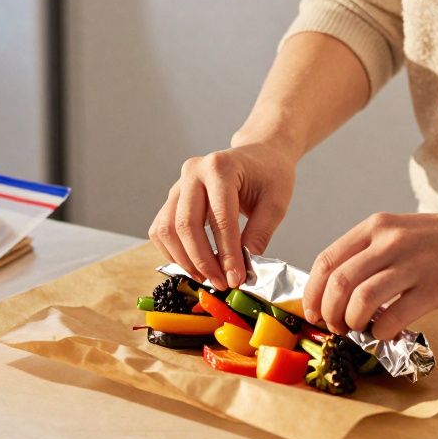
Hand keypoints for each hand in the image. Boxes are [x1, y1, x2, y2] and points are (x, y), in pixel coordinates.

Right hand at [149, 141, 295, 289]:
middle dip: (202, 261)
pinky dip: (172, 252)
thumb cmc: (270, 174)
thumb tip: (242, 270)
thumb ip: (258, 235)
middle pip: (186, 225)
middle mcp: (193, 172)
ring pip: (166, 229)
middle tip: (221, 283)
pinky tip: (193, 264)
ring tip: (207, 277)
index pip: (220, 218)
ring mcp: (178, 184)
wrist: (258, 155)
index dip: (227, 253)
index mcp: (221, 167)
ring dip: (184, 260)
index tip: (236, 279)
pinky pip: (161, 230)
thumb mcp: (276, 203)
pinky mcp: (172, 198)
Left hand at [302, 208, 437, 339]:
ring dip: (352, 323)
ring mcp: (413, 263)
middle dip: (329, 313)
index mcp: (376, 227)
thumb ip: (368, 254)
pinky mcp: (436, 287)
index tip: (313, 313)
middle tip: (335, 327)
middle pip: (339, 283)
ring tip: (358, 330)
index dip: (312, 293)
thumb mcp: (399, 232)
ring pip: (361, 299)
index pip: (327, 261)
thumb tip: (335, 292)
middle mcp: (390, 241)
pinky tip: (385, 333)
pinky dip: (381, 332)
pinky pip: (394, 317)